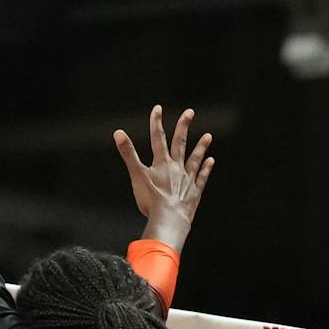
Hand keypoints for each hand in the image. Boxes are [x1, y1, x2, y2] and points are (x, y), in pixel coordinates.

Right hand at [114, 105, 214, 252]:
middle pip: (180, 143)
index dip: (156, 122)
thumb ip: (128, 153)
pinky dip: (206, 169)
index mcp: (161, 163)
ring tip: (208, 136)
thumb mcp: (137, 175)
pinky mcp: (194, 192)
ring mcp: (187, 179)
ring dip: (201, 147)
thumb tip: (117, 132)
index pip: (157, 138)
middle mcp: (176, 168)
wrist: (169, 219)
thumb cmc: (151, 200)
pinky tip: (211, 161)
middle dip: (183, 127)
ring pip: (195, 159)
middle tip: (190, 112)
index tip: (158, 108)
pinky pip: (201, 177)